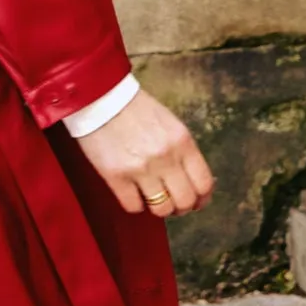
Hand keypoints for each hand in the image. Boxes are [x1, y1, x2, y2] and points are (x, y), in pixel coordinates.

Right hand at [71, 86, 213, 218]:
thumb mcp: (171, 125)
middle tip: (173, 202)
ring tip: (152, 197)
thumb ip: (184, 152)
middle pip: (185, 202)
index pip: (204, 184)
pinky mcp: (116, 177)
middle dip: (181, 207)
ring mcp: (140, 169)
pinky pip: (134, 206)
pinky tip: (133, 192)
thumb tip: (194, 181)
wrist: (101, 97)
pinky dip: (136, 204)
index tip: (196, 201)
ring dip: (159, 207)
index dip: (202, 199)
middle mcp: (165, 157)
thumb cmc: (137, 110)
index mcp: (183, 142)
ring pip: (161, 208)